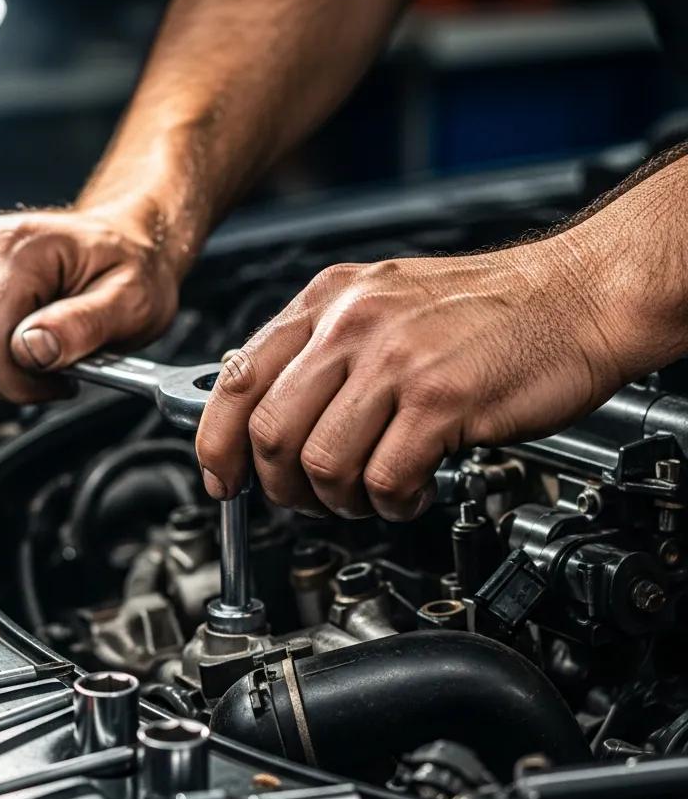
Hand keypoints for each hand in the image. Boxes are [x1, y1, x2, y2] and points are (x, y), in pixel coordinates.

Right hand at [0, 206, 180, 400]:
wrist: (126, 242)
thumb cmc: (130, 268)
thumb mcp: (130, 302)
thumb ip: (82, 326)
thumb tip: (33, 350)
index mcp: (15, 247)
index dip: (19, 382)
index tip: (61, 381)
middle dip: (9, 380)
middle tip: (55, 368)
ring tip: (40, 354)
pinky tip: (18, 345)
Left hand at [195, 233, 638, 520]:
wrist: (580, 294)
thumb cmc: (489, 309)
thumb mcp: (385, 305)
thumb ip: (324, 351)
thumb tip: (270, 414)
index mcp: (329, 301)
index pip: (237, 380)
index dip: (217, 444)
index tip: (222, 479)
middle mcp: (352, 325)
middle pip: (270, 433)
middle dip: (280, 487)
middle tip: (308, 500)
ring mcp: (396, 361)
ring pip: (319, 463)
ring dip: (337, 501)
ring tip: (367, 496)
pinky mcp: (441, 400)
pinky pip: (382, 479)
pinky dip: (389, 503)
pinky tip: (408, 492)